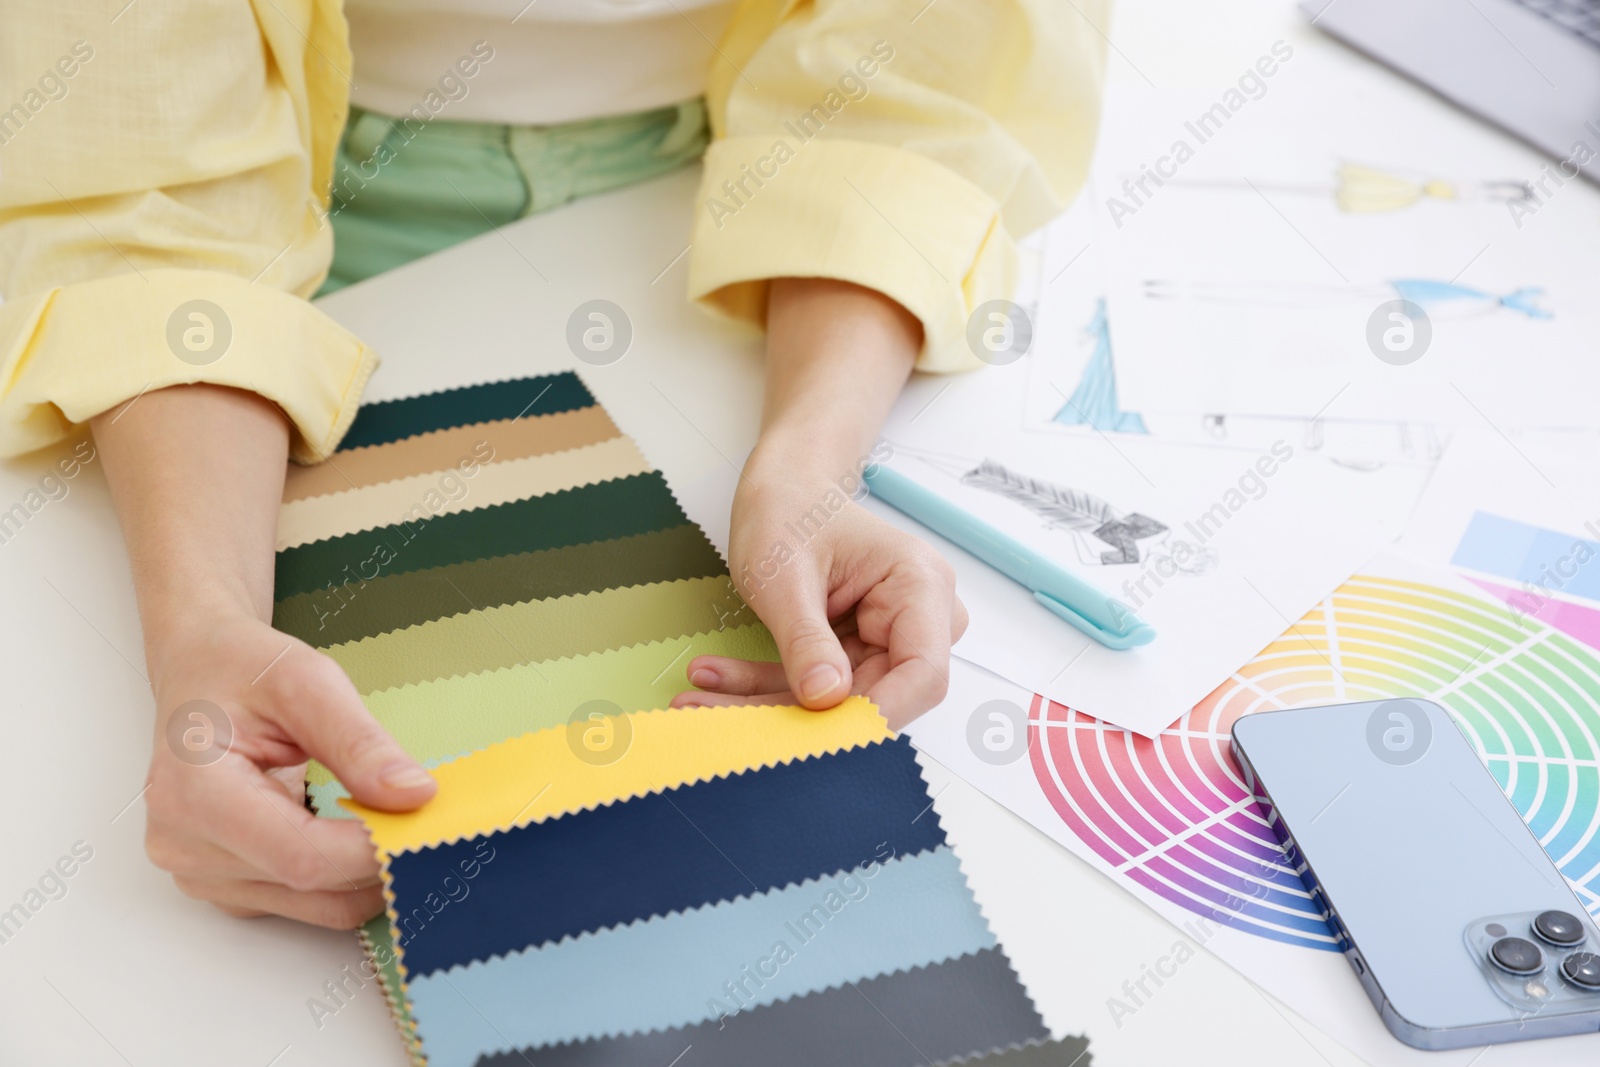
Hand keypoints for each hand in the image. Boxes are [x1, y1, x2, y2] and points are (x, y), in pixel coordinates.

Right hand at [143, 613, 435, 928]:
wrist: (201, 670)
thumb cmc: (242, 668)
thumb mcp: (307, 682)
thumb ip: (359, 743)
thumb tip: (414, 796)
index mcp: (193, 793)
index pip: (303, 855)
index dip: (373, 848)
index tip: (426, 819)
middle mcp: (185, 846)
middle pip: (312, 884)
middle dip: (380, 856)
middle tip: (430, 818)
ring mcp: (199, 873)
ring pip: (316, 905)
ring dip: (368, 873)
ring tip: (398, 822)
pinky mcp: (223, 886)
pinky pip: (303, 904)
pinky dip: (346, 879)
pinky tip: (362, 836)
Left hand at [673, 462, 967, 728]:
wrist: (783, 490)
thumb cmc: (790, 511)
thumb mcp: (785, 576)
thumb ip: (806, 639)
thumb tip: (824, 698)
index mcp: (919, 585)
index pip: (922, 673)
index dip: (877, 715)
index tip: (817, 740)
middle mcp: (918, 616)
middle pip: (872, 694)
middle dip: (799, 714)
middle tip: (723, 721)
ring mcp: (888, 637)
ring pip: (837, 699)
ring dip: (768, 702)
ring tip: (699, 698)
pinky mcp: (858, 651)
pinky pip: (818, 686)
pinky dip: (766, 686)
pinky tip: (715, 681)